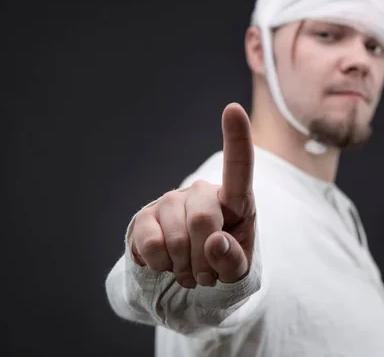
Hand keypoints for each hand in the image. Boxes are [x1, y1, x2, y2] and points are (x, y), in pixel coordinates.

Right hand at [129, 103, 255, 287]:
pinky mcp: (145, 216)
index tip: (233, 108)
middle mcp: (202, 192)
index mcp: (235, 200)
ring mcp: (171, 201)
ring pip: (177, 238)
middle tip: (206, 274)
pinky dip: (161, 265)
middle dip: (205, 260)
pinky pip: (151, 245)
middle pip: (205, 220)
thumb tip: (214, 241)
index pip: (239, 167)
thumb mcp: (238, 270)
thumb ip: (234, 259)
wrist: (187, 274)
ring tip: (189, 270)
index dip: (237, 138)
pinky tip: (167, 263)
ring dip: (185, 268)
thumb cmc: (221, 262)